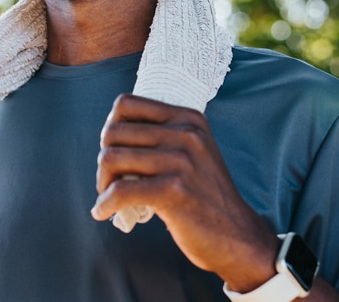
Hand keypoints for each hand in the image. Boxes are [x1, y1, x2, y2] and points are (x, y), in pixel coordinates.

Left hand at [91, 93, 280, 291]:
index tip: (114, 150)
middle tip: (111, 181)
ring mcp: (181, 161)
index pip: (126, 104)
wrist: (236, 235)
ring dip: (103, 181)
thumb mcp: (192, 152)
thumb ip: (161, 135)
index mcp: (188, 118)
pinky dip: (104, 203)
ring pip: (111, 158)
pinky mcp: (173, 190)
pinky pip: (119, 190)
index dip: (111, 127)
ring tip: (108, 196)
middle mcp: (186, 134)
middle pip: (113, 132)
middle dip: (104, 160)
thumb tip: (110, 131)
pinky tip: (103, 212)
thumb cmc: (203, 195)